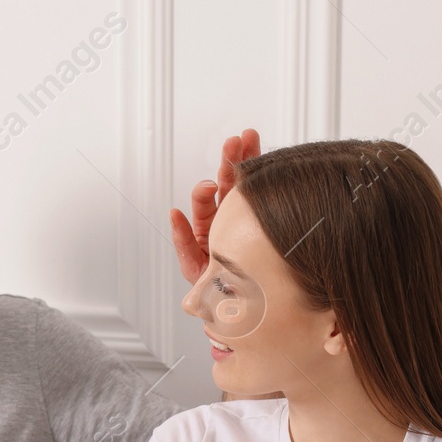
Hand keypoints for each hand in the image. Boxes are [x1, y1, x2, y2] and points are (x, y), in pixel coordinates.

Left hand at [169, 128, 261, 282]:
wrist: (241, 304)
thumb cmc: (216, 287)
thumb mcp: (194, 265)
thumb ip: (183, 240)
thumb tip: (173, 213)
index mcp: (207, 224)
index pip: (204, 199)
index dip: (204, 189)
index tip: (211, 185)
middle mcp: (226, 215)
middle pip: (226, 182)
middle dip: (229, 160)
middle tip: (236, 140)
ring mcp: (245, 214)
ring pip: (245, 182)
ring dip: (246, 158)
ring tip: (250, 137)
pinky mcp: (260, 221)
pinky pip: (262, 197)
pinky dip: (264, 178)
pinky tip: (268, 159)